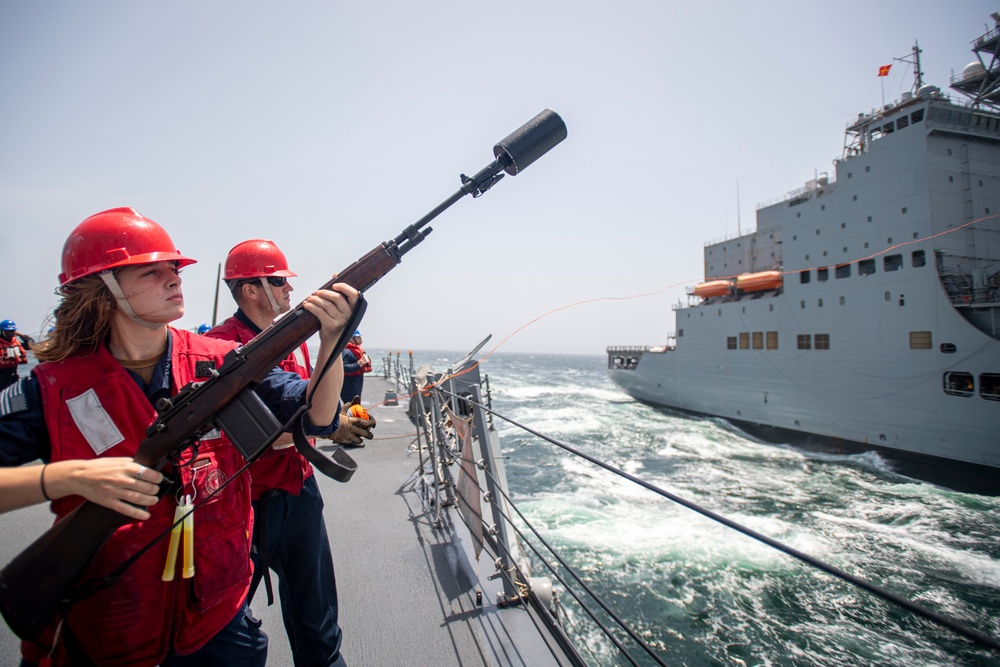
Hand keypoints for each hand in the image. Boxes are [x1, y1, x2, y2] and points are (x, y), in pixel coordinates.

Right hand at [50, 458, 164, 520]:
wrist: (79, 476)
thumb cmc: (99, 467)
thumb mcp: (117, 460)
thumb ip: (132, 464)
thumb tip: (147, 468)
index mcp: (125, 467)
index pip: (148, 473)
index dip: (157, 478)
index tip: (159, 479)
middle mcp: (121, 479)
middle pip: (145, 487)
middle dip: (154, 490)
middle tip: (156, 490)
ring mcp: (115, 491)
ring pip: (138, 498)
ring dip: (150, 501)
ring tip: (154, 500)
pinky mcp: (109, 501)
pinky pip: (126, 509)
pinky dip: (137, 513)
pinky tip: (145, 515)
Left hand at [301, 284, 358, 345]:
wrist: (332, 341)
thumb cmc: (336, 321)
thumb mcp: (340, 309)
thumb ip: (339, 292)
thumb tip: (335, 274)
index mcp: (354, 308)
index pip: (354, 295)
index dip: (344, 288)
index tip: (334, 285)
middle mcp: (349, 314)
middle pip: (336, 298)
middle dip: (324, 293)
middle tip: (316, 292)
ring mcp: (341, 320)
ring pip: (326, 304)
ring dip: (315, 299)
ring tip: (309, 298)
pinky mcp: (331, 325)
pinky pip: (319, 312)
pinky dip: (311, 306)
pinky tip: (307, 305)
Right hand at [329, 400, 376, 445]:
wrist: (326, 428)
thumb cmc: (334, 419)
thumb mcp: (341, 412)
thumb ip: (346, 407)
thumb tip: (349, 402)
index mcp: (352, 421)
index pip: (364, 422)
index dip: (371, 423)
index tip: (373, 424)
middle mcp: (352, 429)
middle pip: (364, 433)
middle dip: (369, 435)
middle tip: (371, 436)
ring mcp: (348, 435)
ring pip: (359, 440)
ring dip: (361, 440)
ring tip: (362, 439)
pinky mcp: (345, 440)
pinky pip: (351, 442)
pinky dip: (353, 441)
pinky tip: (353, 440)